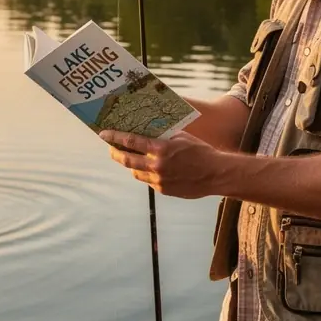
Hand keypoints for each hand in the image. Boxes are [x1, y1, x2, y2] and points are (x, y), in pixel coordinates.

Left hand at [99, 129, 223, 198]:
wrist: (216, 174)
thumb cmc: (200, 151)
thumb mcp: (181, 137)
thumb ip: (162, 136)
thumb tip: (146, 131)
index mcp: (161, 148)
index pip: (131, 141)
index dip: (115, 137)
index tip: (103, 133)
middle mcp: (157, 165)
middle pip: (127, 160)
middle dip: (116, 153)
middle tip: (110, 148)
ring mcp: (159, 180)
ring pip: (135, 173)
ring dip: (129, 165)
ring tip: (127, 158)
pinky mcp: (163, 190)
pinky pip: (148, 181)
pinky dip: (145, 173)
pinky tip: (147, 168)